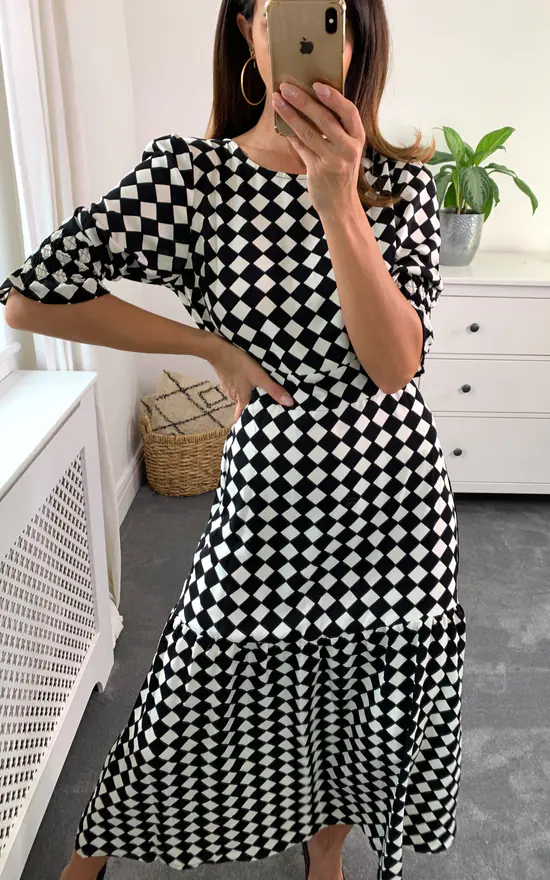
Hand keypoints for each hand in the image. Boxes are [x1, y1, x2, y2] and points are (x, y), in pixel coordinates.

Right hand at [208, 336, 293, 421]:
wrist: (218, 351)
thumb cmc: (240, 365)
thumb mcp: (260, 377)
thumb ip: (274, 390)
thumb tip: (290, 404)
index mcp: (242, 398)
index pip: (242, 414)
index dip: (246, 418)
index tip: (251, 422)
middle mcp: (233, 395)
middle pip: (241, 403)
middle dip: (249, 404)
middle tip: (258, 402)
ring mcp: (226, 386)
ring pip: (237, 394)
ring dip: (243, 393)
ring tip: (253, 389)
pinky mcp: (223, 378)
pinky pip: (232, 385)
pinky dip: (237, 384)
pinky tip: (242, 378)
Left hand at [272, 81, 364, 214]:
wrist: (340, 204)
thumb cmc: (341, 170)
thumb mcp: (347, 148)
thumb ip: (337, 127)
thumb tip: (313, 98)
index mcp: (358, 138)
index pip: (349, 112)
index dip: (333, 97)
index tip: (316, 84)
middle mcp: (348, 149)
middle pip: (324, 119)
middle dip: (303, 100)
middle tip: (286, 87)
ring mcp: (333, 161)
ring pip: (308, 132)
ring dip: (290, 114)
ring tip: (278, 101)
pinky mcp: (318, 171)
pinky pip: (300, 148)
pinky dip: (290, 135)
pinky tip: (280, 124)